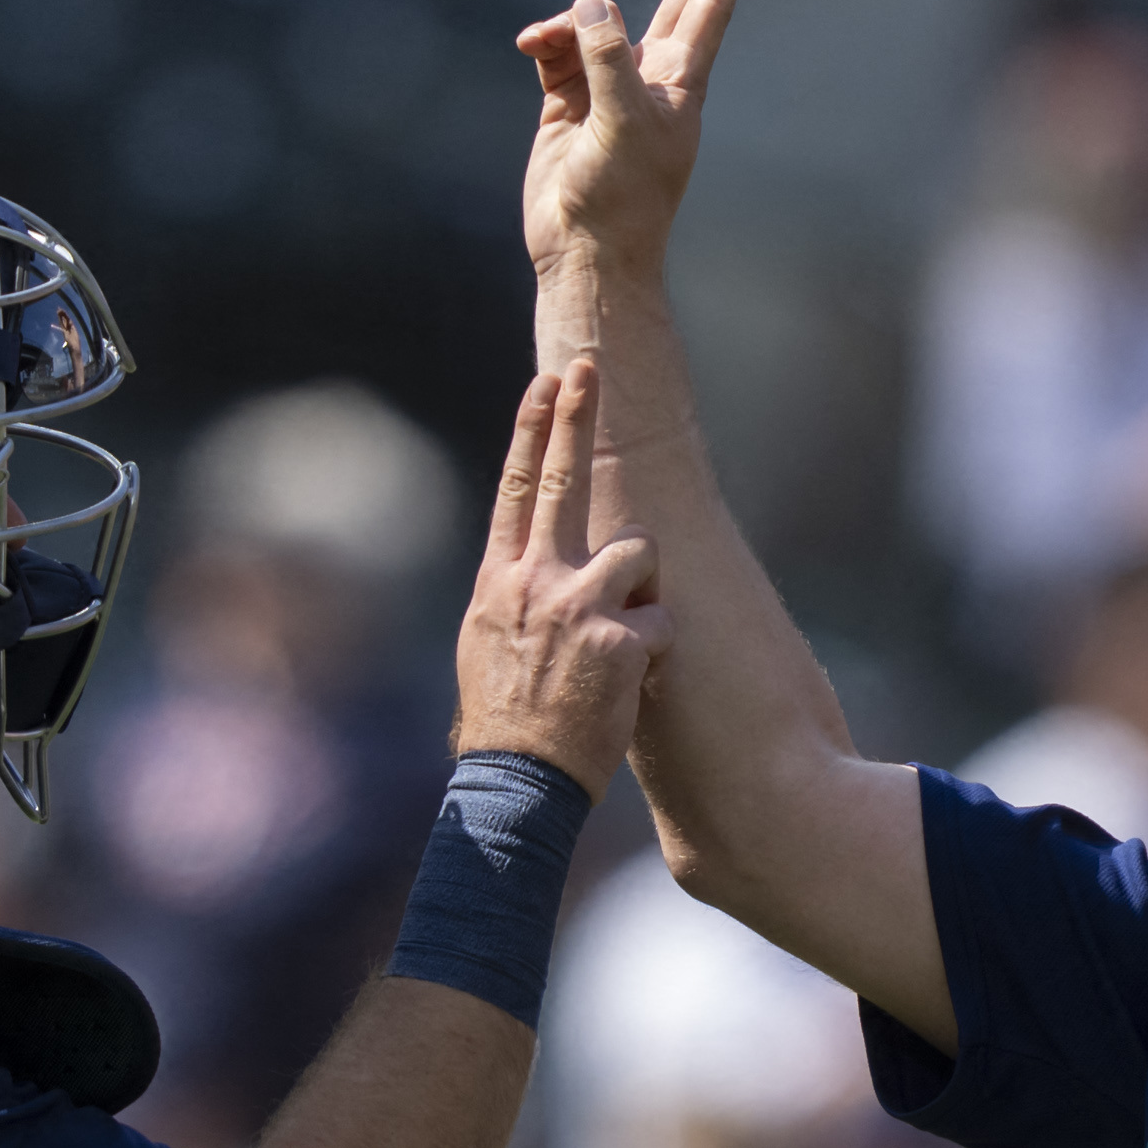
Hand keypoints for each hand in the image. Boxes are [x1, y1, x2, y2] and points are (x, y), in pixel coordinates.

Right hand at [451, 359, 670, 794]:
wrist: (516, 782)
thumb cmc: (505, 724)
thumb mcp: (486, 647)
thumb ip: (512, 597)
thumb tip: (524, 569)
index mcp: (499, 581)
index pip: (515, 489)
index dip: (532, 431)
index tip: (546, 384)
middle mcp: (534, 581)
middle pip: (564, 481)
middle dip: (576, 417)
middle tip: (590, 365)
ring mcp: (577, 606)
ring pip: (637, 552)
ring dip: (642, 586)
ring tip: (621, 638)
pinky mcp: (620, 640)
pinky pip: (661, 623)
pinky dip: (656, 652)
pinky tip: (630, 685)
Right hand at [515, 0, 758, 276]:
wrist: (583, 250)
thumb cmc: (619, 197)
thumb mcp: (622, 121)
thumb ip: (608, 56)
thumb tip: (590, 2)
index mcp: (680, 82)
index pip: (709, 4)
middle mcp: (650, 77)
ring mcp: (608, 86)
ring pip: (595, 21)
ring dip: (569, 18)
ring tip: (543, 40)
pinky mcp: (568, 100)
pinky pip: (558, 47)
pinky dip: (544, 38)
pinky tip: (529, 45)